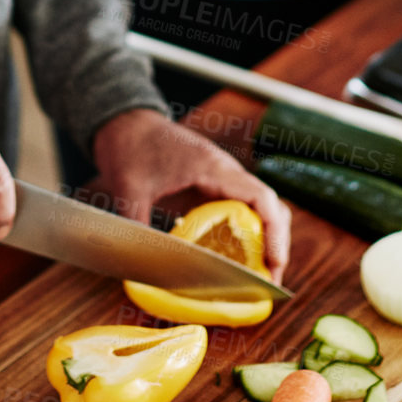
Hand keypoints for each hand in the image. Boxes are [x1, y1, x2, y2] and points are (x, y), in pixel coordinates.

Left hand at [90, 107, 291, 280]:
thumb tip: (140, 265)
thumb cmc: (130, 147)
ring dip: (264, 241)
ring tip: (257, 277)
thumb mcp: (129, 188)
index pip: (260, 197)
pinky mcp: (214, 185)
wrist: (126, 121)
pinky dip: (247, 235)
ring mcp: (222, 178)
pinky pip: (241, 210)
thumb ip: (138, 226)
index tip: (274, 262)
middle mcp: (225, 172)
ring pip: (260, 209)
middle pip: (270, 206)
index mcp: (212, 167)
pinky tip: (236, 260)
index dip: (274, 232)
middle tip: (268, 281)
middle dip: (276, 243)